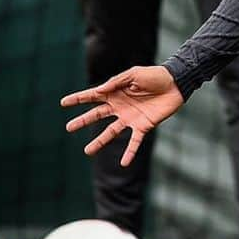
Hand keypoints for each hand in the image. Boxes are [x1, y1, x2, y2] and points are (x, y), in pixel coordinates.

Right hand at [61, 65, 183, 166]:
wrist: (176, 83)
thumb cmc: (155, 75)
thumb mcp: (134, 74)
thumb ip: (116, 81)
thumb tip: (99, 90)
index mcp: (115, 92)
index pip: (93, 96)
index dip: (78, 99)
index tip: (63, 102)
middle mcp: (120, 107)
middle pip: (97, 115)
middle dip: (82, 121)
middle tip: (68, 128)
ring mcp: (130, 118)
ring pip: (111, 132)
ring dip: (99, 142)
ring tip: (87, 151)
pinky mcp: (143, 126)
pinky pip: (134, 142)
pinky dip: (129, 153)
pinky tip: (124, 164)